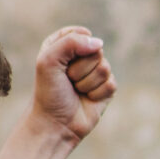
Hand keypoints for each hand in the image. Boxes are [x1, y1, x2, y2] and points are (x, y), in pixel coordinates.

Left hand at [27, 27, 115, 143]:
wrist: (55, 123)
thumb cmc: (48, 92)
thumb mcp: (49, 60)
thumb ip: (71, 42)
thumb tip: (99, 44)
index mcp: (64, 45)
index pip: (80, 34)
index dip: (72, 49)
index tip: (61, 63)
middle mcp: (81, 56)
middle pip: (95, 50)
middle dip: (79, 69)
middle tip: (68, 81)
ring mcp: (96, 72)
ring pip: (104, 67)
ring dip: (86, 83)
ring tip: (76, 91)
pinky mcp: (107, 88)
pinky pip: (111, 83)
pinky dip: (96, 94)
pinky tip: (87, 99)